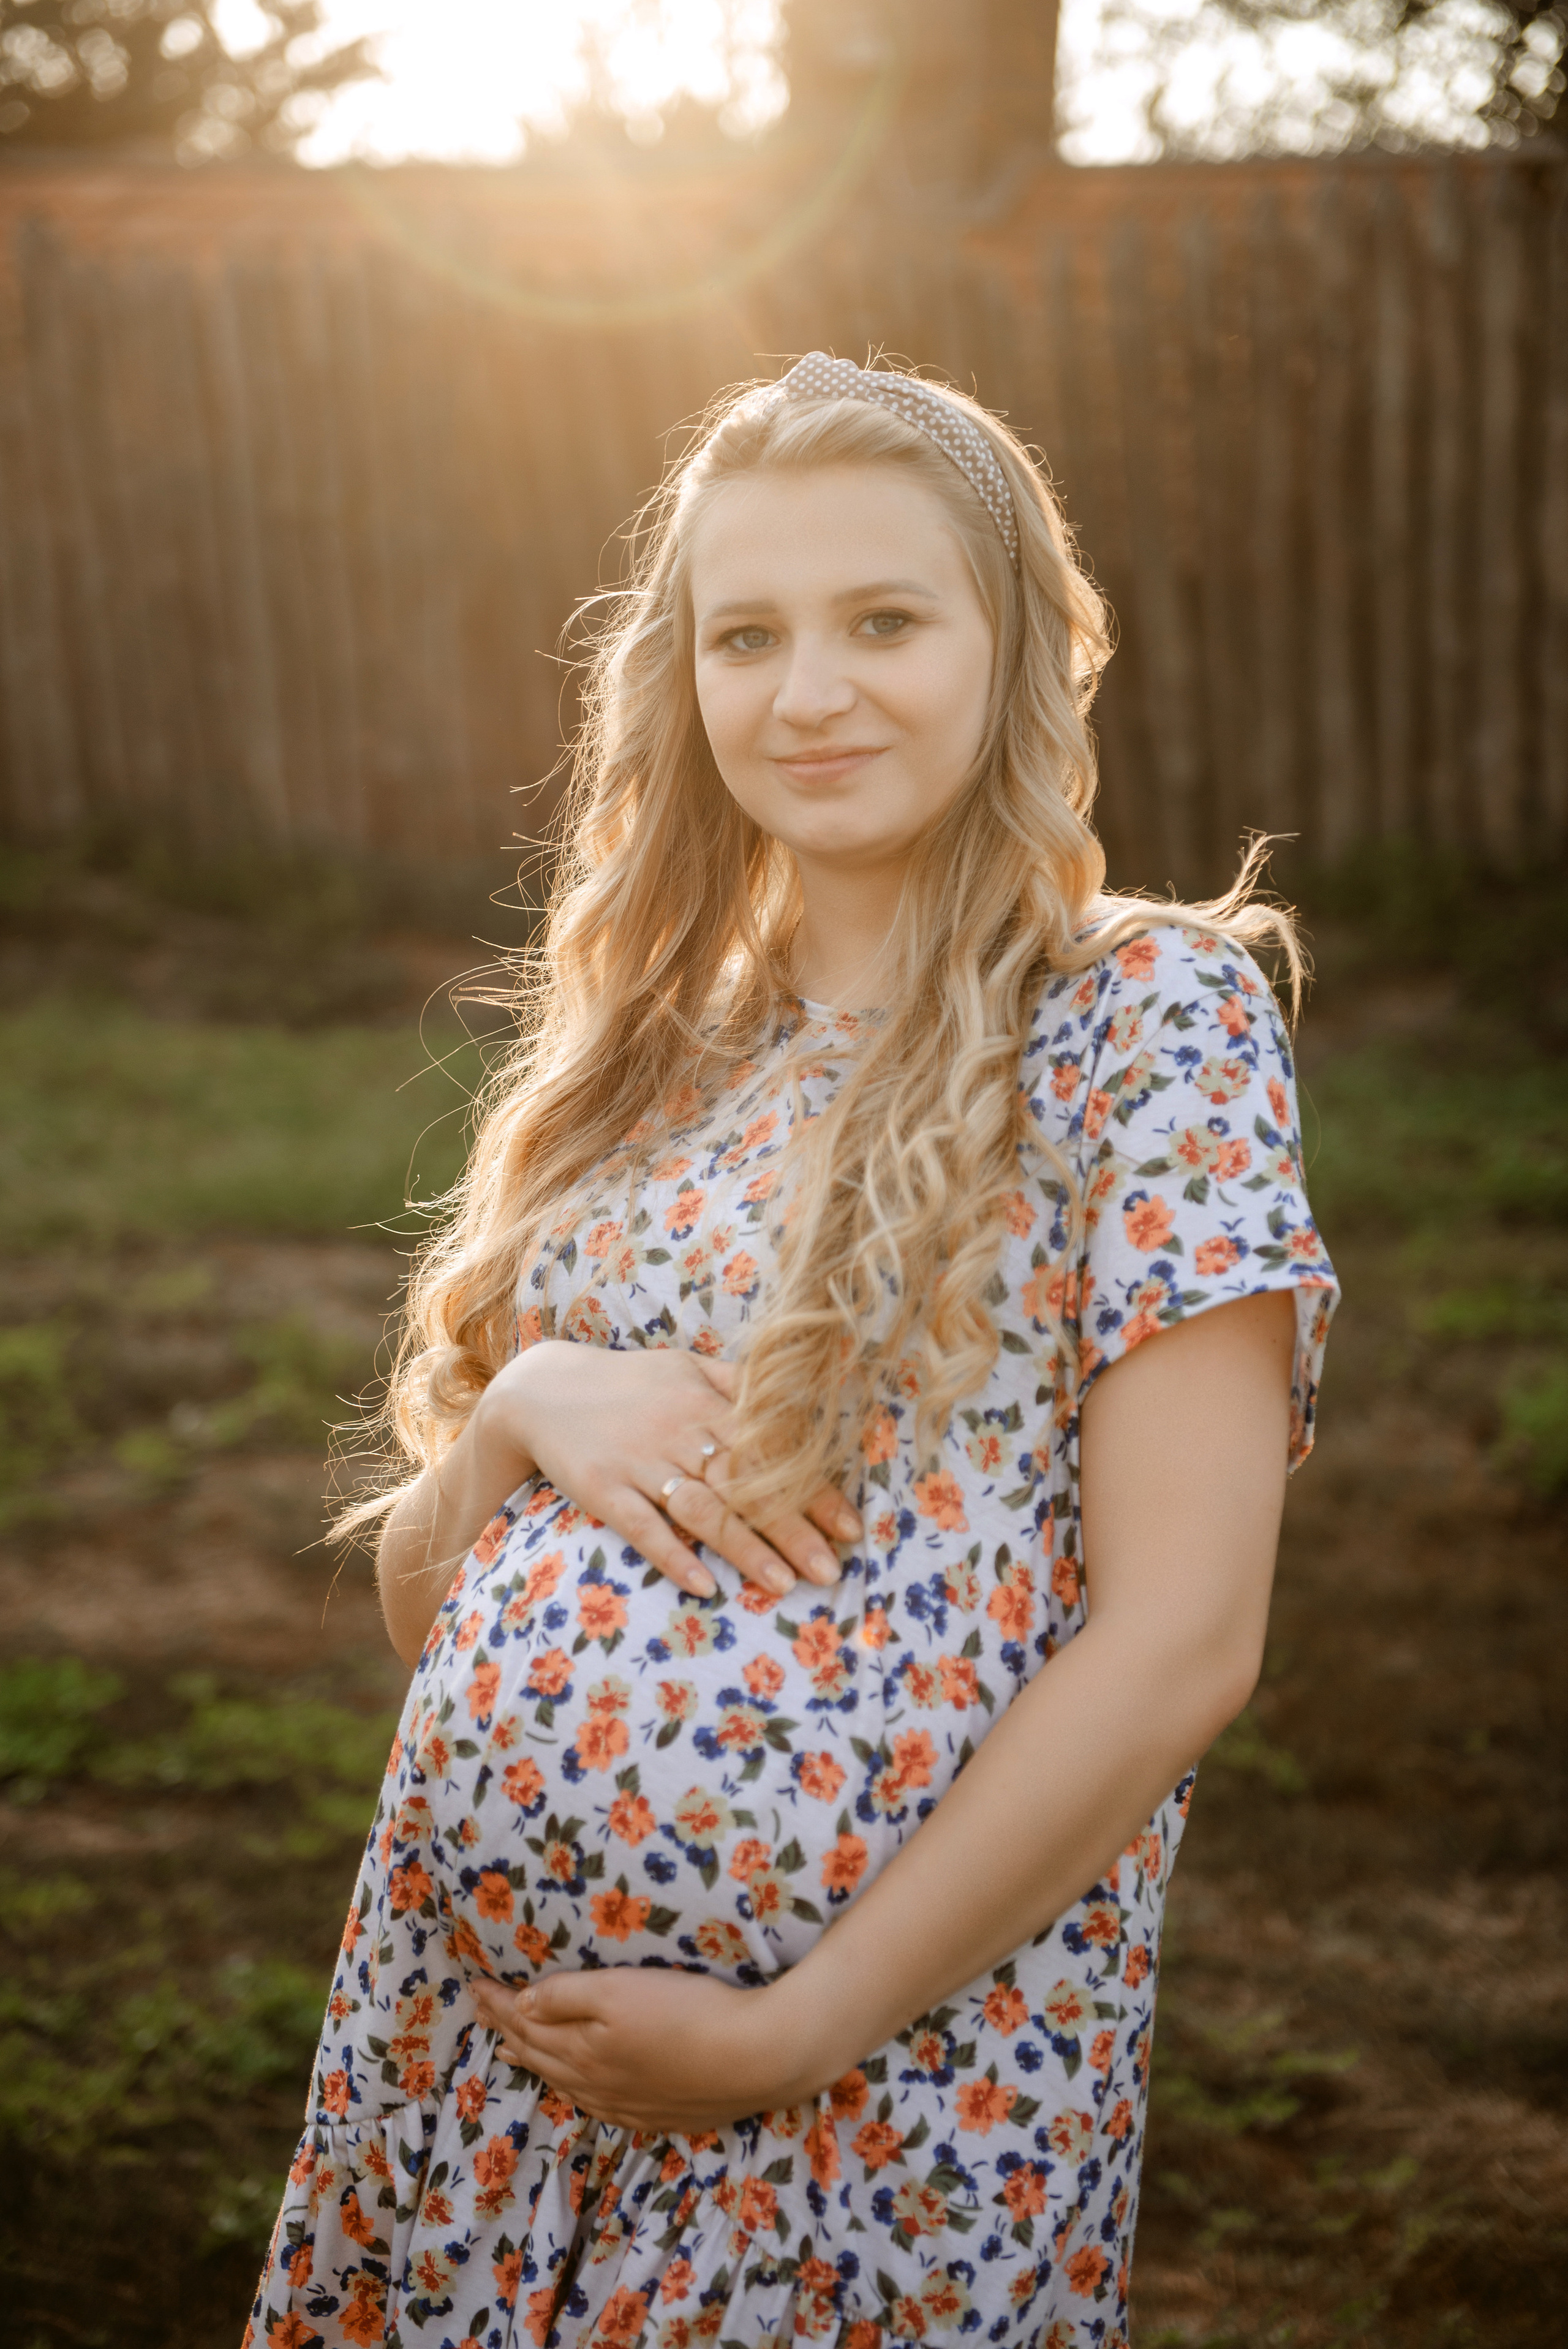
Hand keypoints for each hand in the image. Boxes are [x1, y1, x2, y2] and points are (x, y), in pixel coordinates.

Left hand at [468, 1965, 834, 2134]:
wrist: (756, 2057)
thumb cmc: (688, 2012)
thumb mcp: (620, 1990)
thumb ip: (567, 1996)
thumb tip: (521, 2005)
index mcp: (583, 2049)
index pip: (527, 2023)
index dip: (498, 2003)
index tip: (473, 1985)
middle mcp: (596, 2083)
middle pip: (541, 2053)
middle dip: (508, 2030)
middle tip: (483, 2013)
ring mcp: (628, 2103)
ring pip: (566, 2083)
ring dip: (535, 2062)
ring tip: (512, 2052)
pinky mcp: (658, 2114)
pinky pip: (597, 2105)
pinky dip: (573, 2090)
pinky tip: (577, 2089)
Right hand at [480, 1341, 859, 1601]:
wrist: (543, 1389)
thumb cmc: (632, 1384)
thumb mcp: (687, 1367)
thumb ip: (739, 1384)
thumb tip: (798, 1394)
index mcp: (706, 1404)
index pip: (773, 1453)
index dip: (814, 1491)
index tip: (851, 1526)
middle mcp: (679, 1432)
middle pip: (745, 1487)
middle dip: (793, 1530)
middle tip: (832, 1571)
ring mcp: (640, 1463)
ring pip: (701, 1511)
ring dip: (744, 1549)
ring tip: (783, 1586)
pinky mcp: (603, 1489)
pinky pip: (641, 1527)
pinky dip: (673, 1556)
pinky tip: (704, 1584)